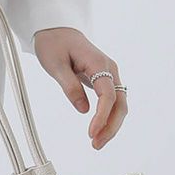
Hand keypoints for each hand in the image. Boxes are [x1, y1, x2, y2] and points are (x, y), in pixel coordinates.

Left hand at [33, 28, 127, 149]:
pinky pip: (112, 101)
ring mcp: (109, 74)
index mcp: (98, 63)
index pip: (108, 94)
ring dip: (111, 124)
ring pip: (119, 104)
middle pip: (120, 102)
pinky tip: (99, 130)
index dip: (102, 116)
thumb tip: (83, 109)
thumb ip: (69, 86)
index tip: (91, 133)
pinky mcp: (105, 79)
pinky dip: (108, 117)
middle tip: (96, 144)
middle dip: (111, 126)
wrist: (57, 30)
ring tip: (97, 142)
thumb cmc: (54, 44)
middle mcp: (109, 68)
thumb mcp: (55, 64)